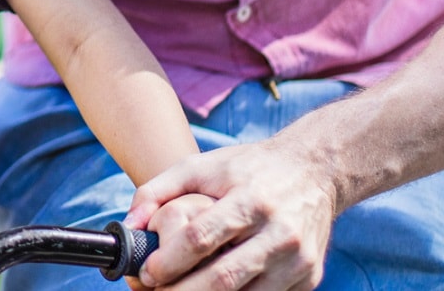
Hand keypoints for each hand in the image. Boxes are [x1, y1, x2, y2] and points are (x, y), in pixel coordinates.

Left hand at [123, 142, 335, 289]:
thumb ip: (158, 191)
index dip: (169, 261)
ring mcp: (297, 259)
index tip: (147, 272)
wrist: (315, 170)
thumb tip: (127, 228)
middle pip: (223, 278)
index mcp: (250, 199)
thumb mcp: (202, 166)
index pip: (202, 238)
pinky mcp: (309, 277)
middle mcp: (279, 231)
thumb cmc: (249, 169)